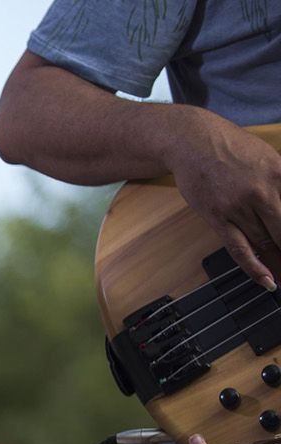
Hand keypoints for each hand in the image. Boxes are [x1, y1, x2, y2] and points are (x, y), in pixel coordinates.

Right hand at [166, 112, 280, 289]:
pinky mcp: (217, 217)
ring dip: (278, 263)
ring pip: (266, 243)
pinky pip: (239, 248)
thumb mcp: (269, 157)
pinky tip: (266, 281)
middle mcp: (263, 191)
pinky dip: (254, 267)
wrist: (192, 141)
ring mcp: (238, 206)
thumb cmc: (230, 147)